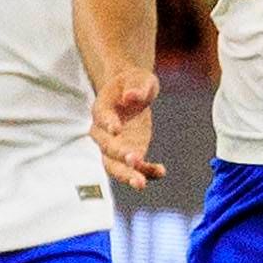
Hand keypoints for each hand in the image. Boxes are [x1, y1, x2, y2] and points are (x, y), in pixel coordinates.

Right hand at [90, 66, 162, 185]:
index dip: (108, 124)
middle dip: (119, 155)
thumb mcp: (138, 78)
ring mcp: (116, 145)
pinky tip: (161, 171)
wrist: (131, 92)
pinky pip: (136, 167)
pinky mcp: (130, 152)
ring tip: (141, 183)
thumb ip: (136, 87)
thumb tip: (131, 96)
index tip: (116, 129)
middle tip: (133, 160)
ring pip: (115, 165)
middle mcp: (104, 132)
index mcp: (102, 109)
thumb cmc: (133, 83)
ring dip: (127, 175)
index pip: (102, 118)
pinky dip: (147, 171)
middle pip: (106, 148)